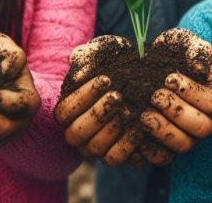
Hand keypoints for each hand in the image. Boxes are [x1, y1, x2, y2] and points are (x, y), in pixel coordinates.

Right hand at [54, 35, 132, 164]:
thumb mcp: (104, 52)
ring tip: (130, 109)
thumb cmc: (120, 61)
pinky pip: (117, 159)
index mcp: (70, 112)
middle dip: (97, 114)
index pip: (64, 112)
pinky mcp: (119, 156)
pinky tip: (141, 126)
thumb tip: (77, 71)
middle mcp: (80, 134)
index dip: (83, 97)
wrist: (147, 73)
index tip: (106, 80)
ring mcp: (98, 148)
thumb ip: (88, 57)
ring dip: (112, 130)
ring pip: (95, 149)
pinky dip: (128, 146)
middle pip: (76, 134)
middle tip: (118, 96)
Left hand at [140, 29, 211, 161]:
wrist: (145, 64)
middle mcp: (203, 121)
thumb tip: (200, 68)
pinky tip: (136, 129)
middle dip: (177, 111)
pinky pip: (162, 158)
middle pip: (202, 128)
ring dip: (164, 130)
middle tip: (154, 94)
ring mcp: (185, 137)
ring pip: (184, 145)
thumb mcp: (183, 42)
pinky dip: (149, 148)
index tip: (168, 77)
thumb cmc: (170, 51)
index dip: (191, 92)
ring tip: (143, 112)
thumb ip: (197, 49)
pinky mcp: (165, 149)